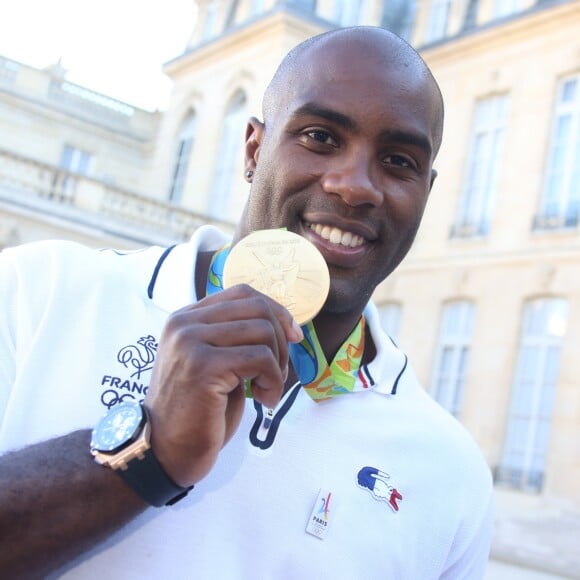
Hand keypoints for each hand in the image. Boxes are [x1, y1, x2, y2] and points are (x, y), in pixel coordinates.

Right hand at [144, 284, 302, 487]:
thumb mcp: (216, 362)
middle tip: (279, 372)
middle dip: (281, 339)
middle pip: (257, 308)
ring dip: (278, 364)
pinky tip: (264, 400)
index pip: (243, 293)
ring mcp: (190, 342)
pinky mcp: (203, 365)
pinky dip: (274, 380)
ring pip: (263, 331)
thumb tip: (286, 324)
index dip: (276, 311)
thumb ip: (237, 338)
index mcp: (187, 318)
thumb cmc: (198, 411)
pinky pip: (260, 358)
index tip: (293, 337)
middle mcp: (184, 323)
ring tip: (268, 390)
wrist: (166, 451)